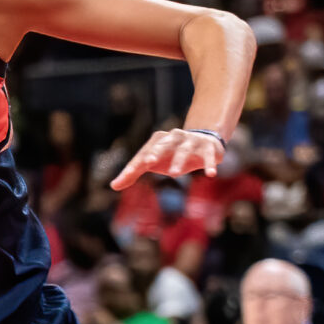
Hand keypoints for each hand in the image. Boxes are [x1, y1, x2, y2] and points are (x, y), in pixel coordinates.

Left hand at [109, 128, 225, 191]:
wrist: (203, 141)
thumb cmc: (171, 155)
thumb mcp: (153, 163)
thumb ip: (133, 173)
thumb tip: (113, 186)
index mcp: (157, 141)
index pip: (144, 153)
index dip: (136, 163)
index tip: (128, 174)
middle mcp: (173, 137)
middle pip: (163, 145)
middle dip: (156, 152)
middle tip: (148, 162)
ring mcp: (191, 141)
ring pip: (184, 150)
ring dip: (179, 160)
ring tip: (174, 174)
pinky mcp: (207, 147)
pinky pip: (208, 155)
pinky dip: (209, 164)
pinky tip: (210, 174)